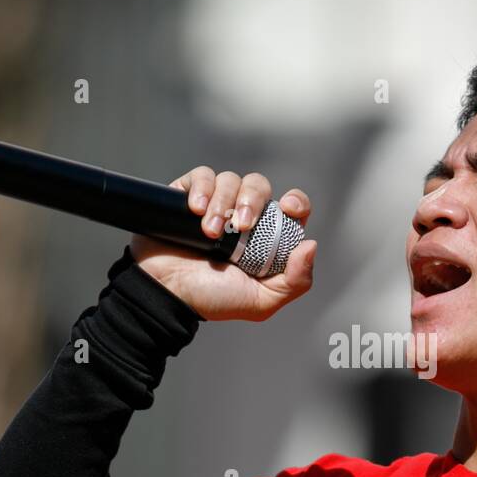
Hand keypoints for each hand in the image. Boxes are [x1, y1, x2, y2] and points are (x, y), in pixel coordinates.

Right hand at [130, 166, 315, 320]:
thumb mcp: (261, 301)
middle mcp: (243, 217)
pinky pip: (201, 176)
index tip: (289, 208)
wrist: (166, 294)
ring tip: (208, 232)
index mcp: (266, 237)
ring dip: (222, 204)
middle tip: (240, 226)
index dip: (296, 202)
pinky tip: (195, 210)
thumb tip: (310, 245)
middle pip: (259, 186)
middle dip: (252, 201)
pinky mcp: (187, 197)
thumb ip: (295, 281)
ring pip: (230, 180)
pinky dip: (201, 188)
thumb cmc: (212, 299)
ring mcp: (216, 204)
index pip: (292, 208)